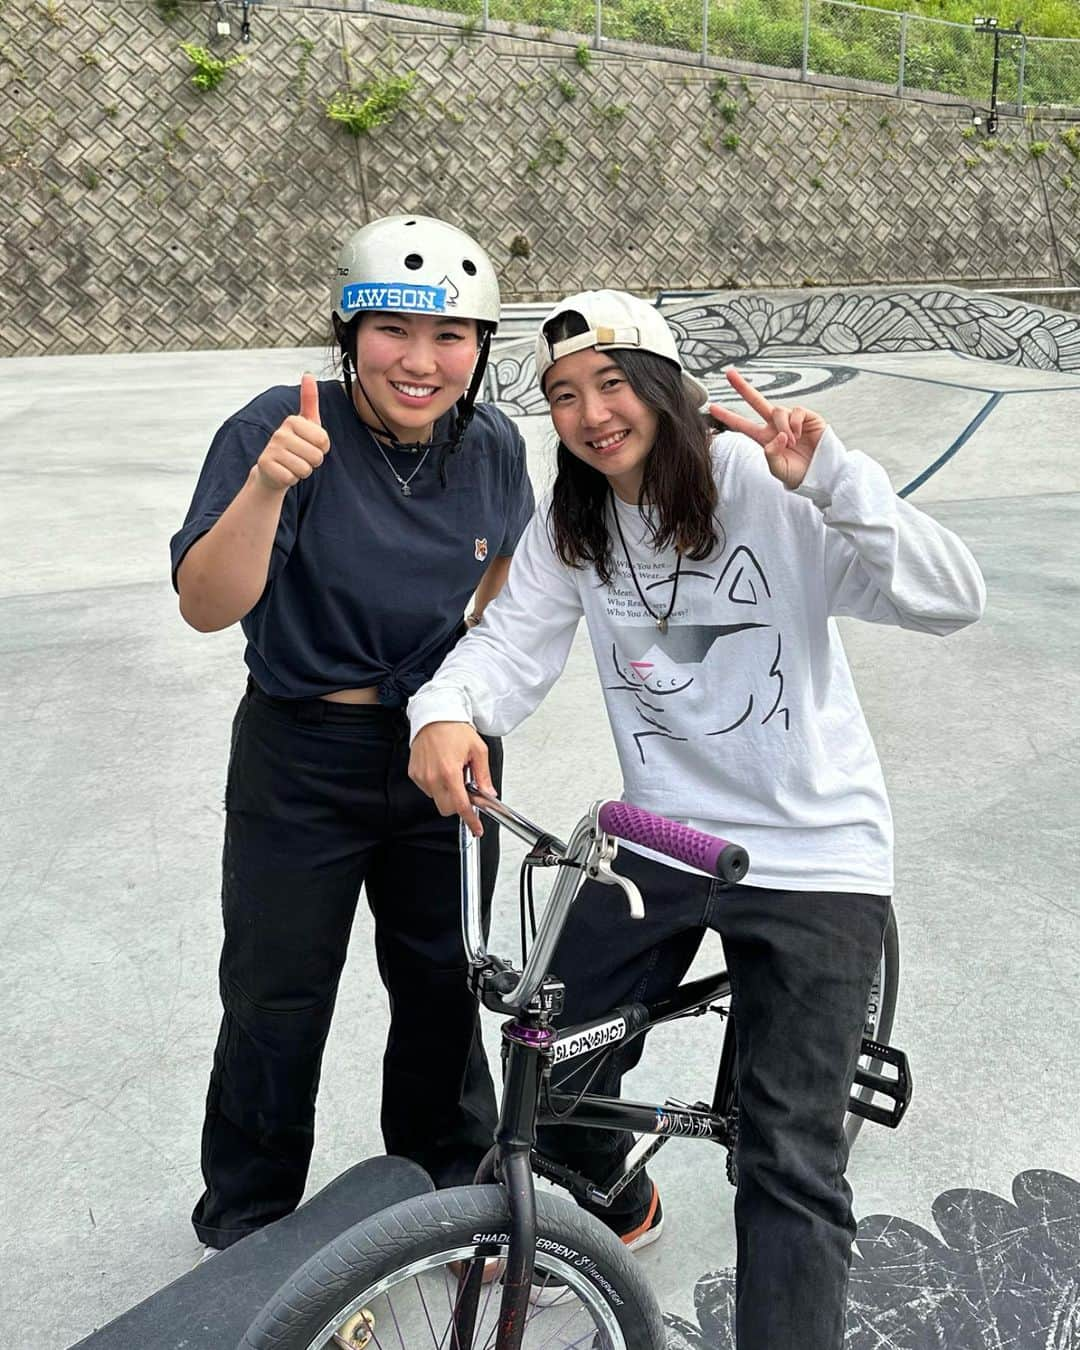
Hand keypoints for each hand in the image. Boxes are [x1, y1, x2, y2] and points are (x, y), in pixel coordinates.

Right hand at [254, 373, 330, 492]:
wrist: (272, 468)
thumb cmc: (295, 444)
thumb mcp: (306, 422)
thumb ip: (309, 400)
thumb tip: (308, 374)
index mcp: (293, 421)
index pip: (324, 442)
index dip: (322, 449)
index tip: (310, 445)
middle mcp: (280, 432)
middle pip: (316, 456)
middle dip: (313, 462)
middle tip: (301, 457)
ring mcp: (271, 449)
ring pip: (305, 469)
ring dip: (302, 471)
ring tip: (292, 464)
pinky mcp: (265, 466)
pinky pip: (292, 478)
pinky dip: (291, 479)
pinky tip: (284, 472)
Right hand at [408, 722, 493, 836]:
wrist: (434, 715)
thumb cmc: (454, 729)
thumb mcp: (478, 750)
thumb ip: (484, 775)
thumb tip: (489, 792)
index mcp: (450, 772)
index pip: (461, 806)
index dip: (470, 820)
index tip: (476, 828)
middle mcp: (433, 776)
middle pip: (446, 808)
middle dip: (457, 804)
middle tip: (464, 787)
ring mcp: (421, 776)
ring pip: (436, 798)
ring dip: (446, 792)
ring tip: (451, 771)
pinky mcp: (414, 773)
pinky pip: (427, 788)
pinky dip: (436, 784)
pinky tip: (441, 768)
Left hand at [709, 368, 826, 488]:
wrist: (821, 473)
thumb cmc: (799, 474)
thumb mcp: (778, 469)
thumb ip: (771, 455)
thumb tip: (777, 435)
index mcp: (764, 438)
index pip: (742, 425)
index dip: (727, 416)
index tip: (711, 407)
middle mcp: (775, 426)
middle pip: (756, 401)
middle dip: (742, 387)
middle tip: (728, 373)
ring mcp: (790, 420)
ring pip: (777, 411)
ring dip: (782, 427)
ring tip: (791, 443)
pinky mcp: (806, 416)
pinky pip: (794, 411)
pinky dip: (794, 423)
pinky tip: (799, 435)